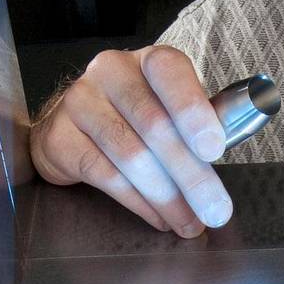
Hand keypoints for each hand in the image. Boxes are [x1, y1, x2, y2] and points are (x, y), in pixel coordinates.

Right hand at [29, 45, 230, 236]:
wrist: (72, 123)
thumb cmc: (136, 115)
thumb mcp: (170, 107)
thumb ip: (199, 123)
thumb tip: (224, 153)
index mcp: (149, 61)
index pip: (171, 72)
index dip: (194, 110)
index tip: (214, 150)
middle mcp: (111, 72)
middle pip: (155, 125)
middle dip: (190, 175)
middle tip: (214, 209)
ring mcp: (80, 101)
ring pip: (131, 155)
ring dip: (166, 197)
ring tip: (189, 223)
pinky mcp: (59, 136)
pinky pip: (105, 175)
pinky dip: (138, 202)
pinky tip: (158, 217)